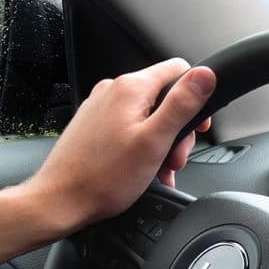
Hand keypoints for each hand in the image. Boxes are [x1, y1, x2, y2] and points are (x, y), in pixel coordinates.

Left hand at [24, 58, 215, 233]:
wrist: (63, 199)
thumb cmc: (104, 176)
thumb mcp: (155, 140)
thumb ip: (182, 105)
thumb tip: (206, 76)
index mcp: (130, 88)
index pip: (178, 70)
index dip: (196, 96)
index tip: (198, 125)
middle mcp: (114, 90)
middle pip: (165, 97)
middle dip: (178, 129)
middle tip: (175, 158)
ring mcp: (102, 107)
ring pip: (149, 115)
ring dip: (163, 142)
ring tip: (160, 168)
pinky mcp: (96, 124)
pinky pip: (132, 127)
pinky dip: (145, 146)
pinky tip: (146, 169)